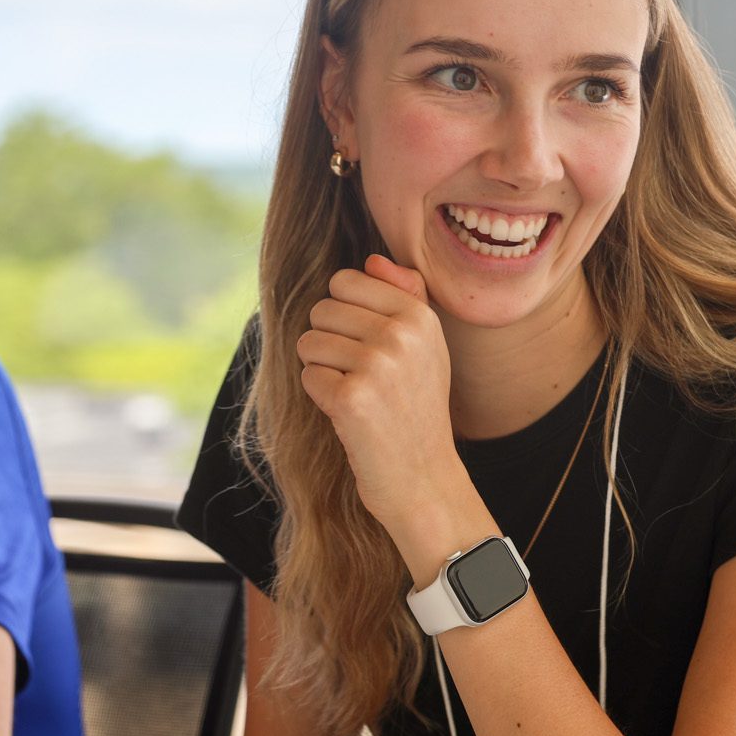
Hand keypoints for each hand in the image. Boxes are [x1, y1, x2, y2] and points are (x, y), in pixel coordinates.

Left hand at [297, 253, 459, 529]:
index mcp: (419, 315)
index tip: (367, 344)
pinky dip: (320, 397)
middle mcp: (401, 335)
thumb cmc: (417, 406)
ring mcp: (377, 366)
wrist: (421, 476)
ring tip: (354, 392)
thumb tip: (372, 259)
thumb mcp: (426, 346)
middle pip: (322, 310)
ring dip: (322, 370)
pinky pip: (308, 377)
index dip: (344, 314)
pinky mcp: (351, 399)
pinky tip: (348, 414)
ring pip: (309, 342)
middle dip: (329, 341)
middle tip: (359, 374)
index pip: (346, 280)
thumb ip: (406, 295)